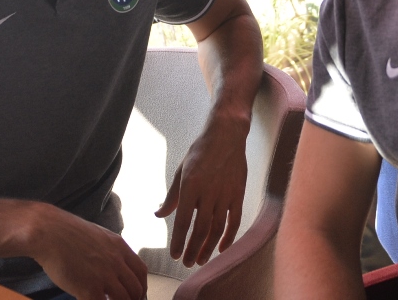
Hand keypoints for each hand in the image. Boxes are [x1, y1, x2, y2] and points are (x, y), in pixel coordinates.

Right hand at [31, 207, 147, 299]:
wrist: (48, 232)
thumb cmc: (66, 232)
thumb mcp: (97, 235)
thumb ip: (109, 250)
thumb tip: (112, 265)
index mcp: (119, 247)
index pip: (141, 271)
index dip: (141, 286)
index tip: (137, 294)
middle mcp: (116, 261)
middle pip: (135, 288)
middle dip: (133, 299)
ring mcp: (104, 276)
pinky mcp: (89, 289)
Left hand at [156, 113, 249, 266]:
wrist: (227, 134)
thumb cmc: (200, 151)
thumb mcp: (181, 170)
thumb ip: (171, 196)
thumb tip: (159, 215)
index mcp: (190, 186)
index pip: (182, 221)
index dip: (178, 241)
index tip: (175, 255)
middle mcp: (208, 192)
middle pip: (201, 230)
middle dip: (193, 250)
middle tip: (187, 263)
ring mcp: (225, 194)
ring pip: (217, 229)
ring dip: (208, 248)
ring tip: (201, 260)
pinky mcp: (238, 194)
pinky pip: (234, 221)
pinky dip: (229, 237)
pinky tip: (221, 248)